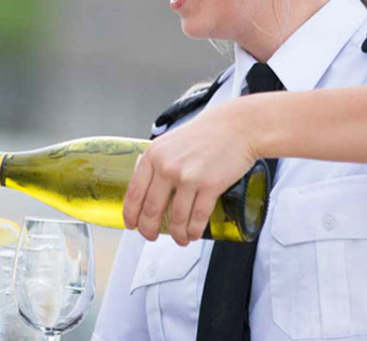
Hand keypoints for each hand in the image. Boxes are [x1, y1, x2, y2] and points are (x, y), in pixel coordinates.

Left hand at [123, 99, 259, 244]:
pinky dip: (193, 231)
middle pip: (151, 209)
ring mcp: (188, 177)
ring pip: (175, 218)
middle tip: (151, 236)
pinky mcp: (210, 185)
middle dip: (149, 229)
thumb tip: (145, 185)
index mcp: (153, 155)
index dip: (131, 213)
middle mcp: (167, 167)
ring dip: (176, 234)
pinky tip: (193, 234)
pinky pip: (198, 217)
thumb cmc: (203, 134)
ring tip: (179, 239)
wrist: (235, 127)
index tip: (131, 224)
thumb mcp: (168, 142)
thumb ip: (155, 161)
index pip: (134, 191)